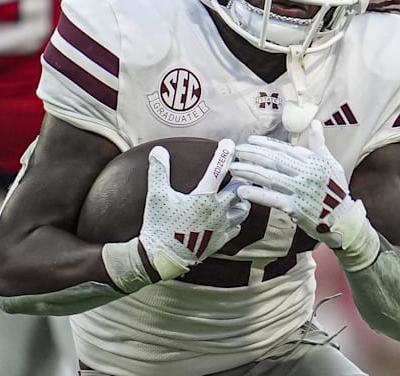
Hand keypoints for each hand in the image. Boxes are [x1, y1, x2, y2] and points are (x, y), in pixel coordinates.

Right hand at [138, 139, 250, 281]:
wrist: (162, 257)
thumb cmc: (159, 225)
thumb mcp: (156, 195)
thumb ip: (159, 170)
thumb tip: (158, 150)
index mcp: (204, 197)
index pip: (219, 169)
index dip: (226, 153)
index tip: (230, 143)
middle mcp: (217, 211)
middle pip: (240, 189)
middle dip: (240, 178)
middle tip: (237, 171)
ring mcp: (221, 227)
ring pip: (243, 209)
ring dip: (241, 200)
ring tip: (235, 194)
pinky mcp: (220, 241)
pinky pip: (236, 228)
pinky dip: (235, 220)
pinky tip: (229, 217)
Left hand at [231, 121, 370, 251]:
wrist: (343, 220)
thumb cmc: (336, 190)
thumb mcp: (331, 163)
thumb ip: (319, 143)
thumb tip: (315, 122)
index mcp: (313, 161)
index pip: (284, 149)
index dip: (265, 144)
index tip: (250, 140)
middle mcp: (306, 173)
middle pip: (274, 161)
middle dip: (252, 154)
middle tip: (236, 150)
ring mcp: (300, 190)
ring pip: (269, 177)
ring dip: (249, 171)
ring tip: (234, 167)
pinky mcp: (295, 207)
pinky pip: (272, 198)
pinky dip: (256, 194)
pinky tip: (242, 190)